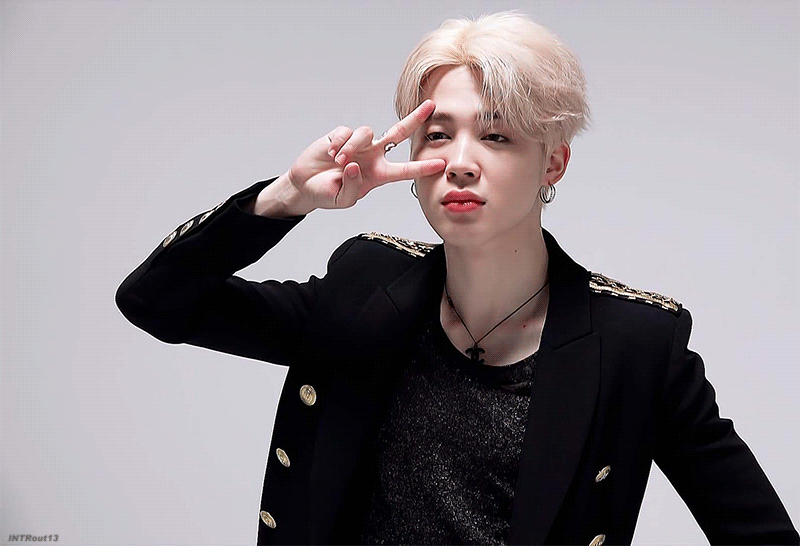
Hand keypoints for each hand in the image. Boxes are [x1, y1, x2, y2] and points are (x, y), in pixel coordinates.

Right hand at [286, 99, 445, 209]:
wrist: (306, 184)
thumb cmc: (328, 193)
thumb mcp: (343, 200)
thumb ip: (353, 187)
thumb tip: (355, 165)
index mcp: (378, 174)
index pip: (405, 170)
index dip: (422, 167)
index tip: (441, 164)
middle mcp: (372, 155)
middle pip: (398, 133)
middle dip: (415, 119)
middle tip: (430, 106)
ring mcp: (358, 144)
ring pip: (367, 133)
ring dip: (353, 147)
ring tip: (339, 161)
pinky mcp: (342, 135)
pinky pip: (347, 132)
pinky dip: (340, 143)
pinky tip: (332, 154)